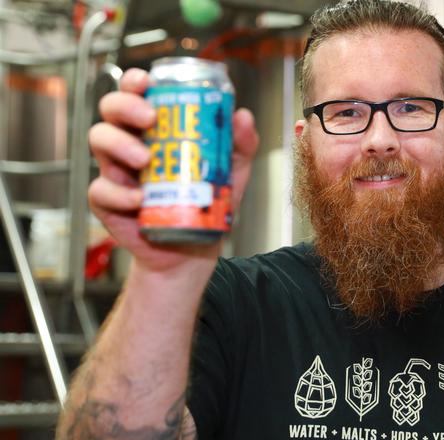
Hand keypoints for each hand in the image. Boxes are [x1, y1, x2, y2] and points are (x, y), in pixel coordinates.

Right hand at [88, 68, 258, 273]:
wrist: (191, 251)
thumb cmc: (204, 205)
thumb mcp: (230, 174)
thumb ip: (239, 146)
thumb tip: (242, 117)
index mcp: (155, 132)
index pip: (136, 96)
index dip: (134, 83)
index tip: (145, 82)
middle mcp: (130, 145)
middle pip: (110, 111)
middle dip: (125, 106)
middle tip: (149, 119)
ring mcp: (116, 173)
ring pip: (99, 141)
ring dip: (120, 145)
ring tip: (146, 160)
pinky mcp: (108, 203)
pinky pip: (101, 190)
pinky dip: (118, 193)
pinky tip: (138, 199)